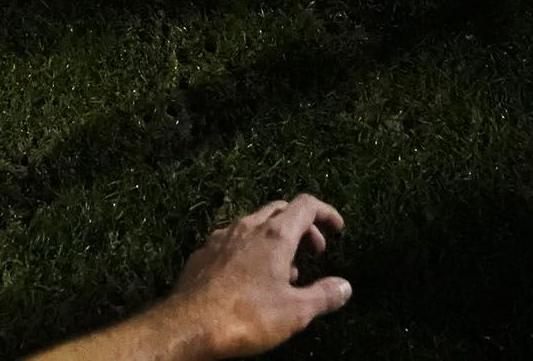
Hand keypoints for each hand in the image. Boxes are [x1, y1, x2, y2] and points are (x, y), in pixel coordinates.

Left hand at [156, 197, 352, 359]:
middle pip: (280, 210)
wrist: (188, 326)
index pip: (306, 205)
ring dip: (276, 239)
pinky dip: (251, 249)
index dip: (326, 212)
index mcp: (275, 235)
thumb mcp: (295, 312)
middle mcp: (248, 227)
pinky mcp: (203, 253)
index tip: (337, 228)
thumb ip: (324, 296)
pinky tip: (250, 277)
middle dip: (302, 226)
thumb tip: (345, 286)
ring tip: (285, 273)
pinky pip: (233, 240)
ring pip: (255, 224)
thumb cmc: (246, 317)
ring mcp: (222, 237)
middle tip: (314, 251)